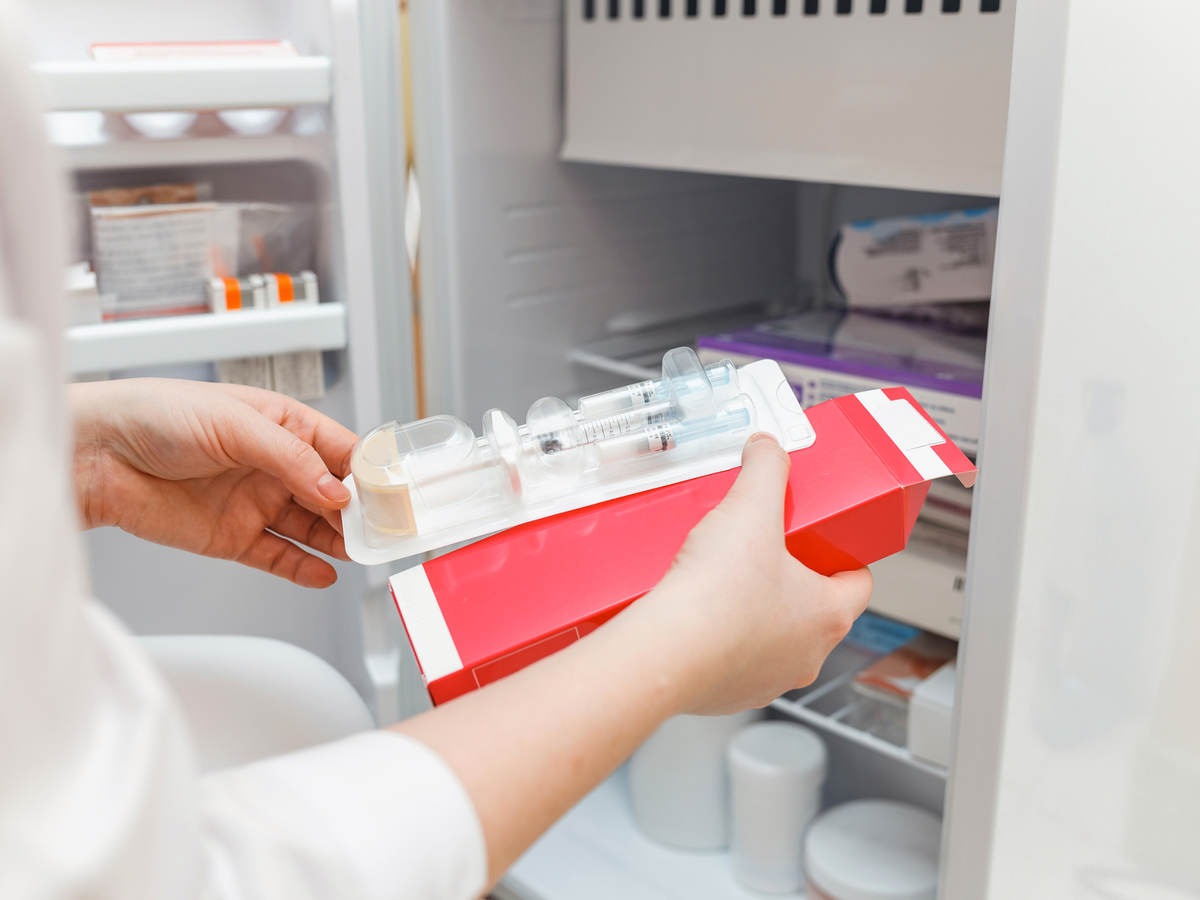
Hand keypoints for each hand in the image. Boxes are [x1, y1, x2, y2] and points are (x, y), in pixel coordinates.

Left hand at [70, 378, 357, 588]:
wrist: (95, 456)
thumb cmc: (154, 415)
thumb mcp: (234, 423)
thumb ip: (290, 458)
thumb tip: (334, 490)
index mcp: (282, 425)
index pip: (341, 450)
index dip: (368, 472)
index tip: (391, 493)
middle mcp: (274, 465)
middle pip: (333, 494)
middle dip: (360, 512)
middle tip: (383, 531)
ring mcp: (255, 503)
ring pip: (312, 529)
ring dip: (338, 541)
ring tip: (361, 553)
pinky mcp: (232, 538)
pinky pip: (279, 556)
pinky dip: (303, 568)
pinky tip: (326, 573)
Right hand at [635, 432, 872, 714]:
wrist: (663, 652)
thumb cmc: (716, 594)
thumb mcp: (749, 509)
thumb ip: (765, 469)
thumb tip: (767, 447)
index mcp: (828, 615)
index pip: (858, 583)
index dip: (841, 557)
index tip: (818, 542)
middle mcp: (807, 656)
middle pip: (813, 610)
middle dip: (789, 581)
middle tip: (760, 552)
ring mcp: (768, 680)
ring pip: (773, 640)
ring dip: (754, 614)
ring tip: (721, 581)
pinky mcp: (728, 695)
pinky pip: (732, 663)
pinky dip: (719, 641)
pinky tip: (695, 615)